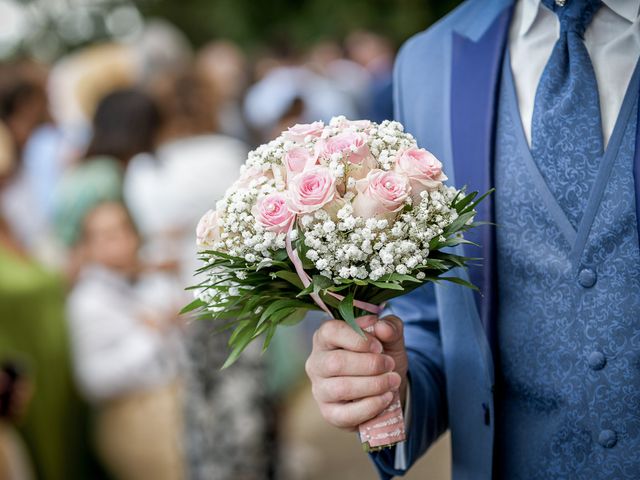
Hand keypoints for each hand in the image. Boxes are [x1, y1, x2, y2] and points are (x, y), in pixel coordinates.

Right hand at [305, 314, 407, 430]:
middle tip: (390, 364)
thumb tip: (383, 327)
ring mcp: (320, 389)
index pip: (331, 331)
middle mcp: (316, 363)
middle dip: (370, 364)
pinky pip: (347, 414)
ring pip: (341, 388)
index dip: (357, 338)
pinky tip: (387, 397)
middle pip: (336, 362)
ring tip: (393, 380)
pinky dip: (371, 406)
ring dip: (373, 385)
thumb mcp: (390, 338)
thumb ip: (390, 327)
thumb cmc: (380, 356)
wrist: (386, 386)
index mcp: (326, 338)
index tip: (379, 346)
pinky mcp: (329, 413)